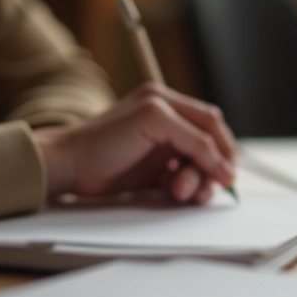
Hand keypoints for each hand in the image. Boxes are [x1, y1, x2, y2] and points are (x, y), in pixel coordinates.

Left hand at [32, 83, 236, 203]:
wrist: (69, 167)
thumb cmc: (102, 140)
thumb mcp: (154, 123)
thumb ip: (192, 137)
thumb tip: (221, 161)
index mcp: (166, 102)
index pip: (210, 122)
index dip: (223, 147)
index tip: (227, 172)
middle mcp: (167, 123)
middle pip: (208, 146)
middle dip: (210, 168)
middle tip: (203, 188)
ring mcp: (161, 149)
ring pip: (197, 167)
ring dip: (196, 182)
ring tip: (180, 192)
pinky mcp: (154, 172)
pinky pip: (183, 181)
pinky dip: (185, 190)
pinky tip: (173, 194)